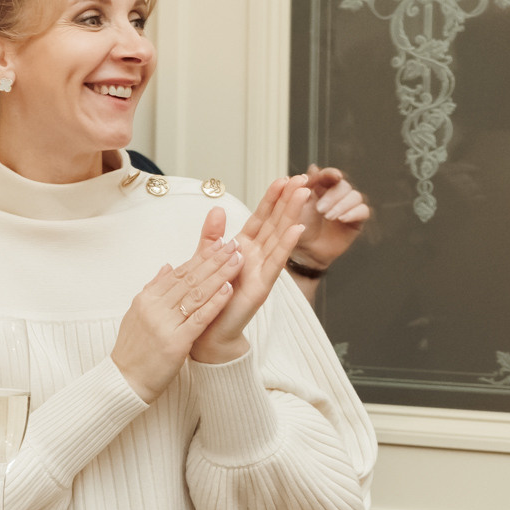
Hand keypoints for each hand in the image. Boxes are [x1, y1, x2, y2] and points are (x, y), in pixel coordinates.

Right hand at [109, 207, 241, 402]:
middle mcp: (153, 308)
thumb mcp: (136, 315)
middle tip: (234, 245)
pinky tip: (228, 290)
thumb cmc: (133, 350)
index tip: (219, 244)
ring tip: (238, 261)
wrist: (124, 380)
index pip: (178, 273)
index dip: (201, 257)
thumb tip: (167, 266)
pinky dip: (214, 302)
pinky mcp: (175, 343)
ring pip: (196, 294)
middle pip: (189, 279)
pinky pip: (199, 318)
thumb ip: (153, 289)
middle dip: (214, 260)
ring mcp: (164, 324)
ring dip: (219, 275)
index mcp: (145, 299)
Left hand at [191, 177, 310, 364]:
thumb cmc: (208, 298)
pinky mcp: (262, 287)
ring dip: (292, 215)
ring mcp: (262, 271)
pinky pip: (276, 263)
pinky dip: (286, 246)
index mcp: (243, 249)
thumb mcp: (205, 260)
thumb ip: (211, 236)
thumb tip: (216, 208)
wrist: (207, 332)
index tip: (283, 178)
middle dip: (288, 201)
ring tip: (304, 194)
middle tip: (302, 178)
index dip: (271, 199)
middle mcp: (256, 257)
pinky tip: (298, 229)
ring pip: (280, 238)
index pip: (261, 219)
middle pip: (275, 224)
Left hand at [291, 164, 369, 271]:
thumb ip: (303, 186)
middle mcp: (336, 195)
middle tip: (320, 209)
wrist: (304, 252)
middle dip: (333, 195)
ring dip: (341, 205)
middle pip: (343, 185)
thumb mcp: (295, 207)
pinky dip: (354, 212)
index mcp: (320, 189)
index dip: (332, 174)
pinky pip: (363, 211)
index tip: (334, 176)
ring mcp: (347, 207)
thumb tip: (313, 167)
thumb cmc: (297, 228)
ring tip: (328, 216)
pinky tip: (342, 219)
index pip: (330, 175)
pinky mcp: (356, 220)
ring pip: (355, 196)